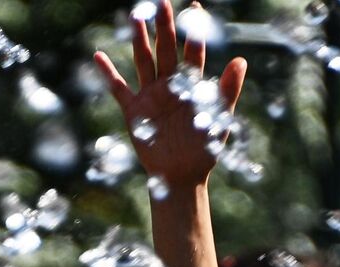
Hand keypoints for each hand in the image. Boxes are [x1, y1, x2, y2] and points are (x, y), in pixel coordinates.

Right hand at [93, 0, 246, 191]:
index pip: (192, 51)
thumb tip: (240, 60)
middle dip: (164, 26)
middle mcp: (169, 85)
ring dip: (138, 39)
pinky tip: (98, 56)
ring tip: (135, 15)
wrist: (182, 176)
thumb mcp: (219, 117)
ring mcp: (150, 96)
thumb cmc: (204, 149)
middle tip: (161, 1)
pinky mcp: (134, 111)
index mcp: (191, 85)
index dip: (193, 29)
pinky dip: (108, 73)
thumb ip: (228, 89)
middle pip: (165, 49)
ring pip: (143, 60)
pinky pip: (119, 88)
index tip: (194, 5)